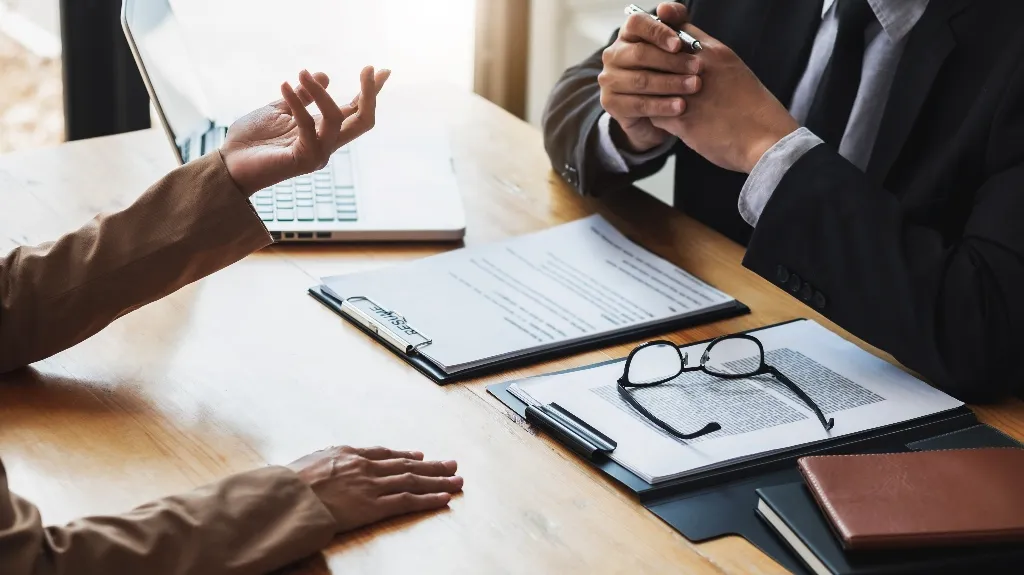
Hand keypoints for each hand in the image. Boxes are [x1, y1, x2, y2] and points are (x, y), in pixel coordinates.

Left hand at [221, 66, 390, 194]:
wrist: (229, 162)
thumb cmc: (252, 140)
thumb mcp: (279, 109)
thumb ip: (302, 96)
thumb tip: (325, 75)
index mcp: (323, 132)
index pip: (355, 112)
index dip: (371, 92)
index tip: (382, 71)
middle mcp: (327, 144)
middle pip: (363, 120)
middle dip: (370, 93)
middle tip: (369, 69)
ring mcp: (318, 154)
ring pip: (338, 117)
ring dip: (320, 91)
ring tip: (300, 72)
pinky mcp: (303, 159)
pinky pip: (308, 124)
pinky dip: (297, 102)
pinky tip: (284, 86)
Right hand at [288, 445, 462, 532]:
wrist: (288, 495)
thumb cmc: (290, 482)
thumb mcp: (308, 462)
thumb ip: (325, 462)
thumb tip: (326, 463)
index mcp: (349, 453)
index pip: (384, 453)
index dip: (404, 455)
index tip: (419, 456)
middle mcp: (366, 466)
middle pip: (406, 465)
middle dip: (432, 466)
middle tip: (452, 464)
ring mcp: (372, 485)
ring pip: (412, 481)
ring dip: (438, 481)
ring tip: (457, 480)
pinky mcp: (373, 506)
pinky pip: (407, 501)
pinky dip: (427, 499)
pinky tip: (444, 498)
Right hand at [598, 3, 701, 152]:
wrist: (656, 110)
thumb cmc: (667, 71)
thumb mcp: (675, 46)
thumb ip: (675, 23)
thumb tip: (665, 8)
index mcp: (627, 35)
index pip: (636, 23)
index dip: (658, 31)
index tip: (679, 44)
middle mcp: (613, 55)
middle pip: (640, 53)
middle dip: (672, 61)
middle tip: (698, 68)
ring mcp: (609, 80)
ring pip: (641, 80)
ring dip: (671, 84)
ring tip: (694, 86)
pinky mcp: (611, 103)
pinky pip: (638, 104)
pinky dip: (662, 106)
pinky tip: (681, 106)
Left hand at [650, 25, 798, 172]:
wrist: (766, 140)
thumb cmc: (754, 109)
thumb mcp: (735, 73)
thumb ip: (712, 64)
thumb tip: (693, 63)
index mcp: (716, 53)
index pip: (677, 31)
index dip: (662, 39)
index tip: (659, 50)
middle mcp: (700, 69)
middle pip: (657, 55)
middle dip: (649, 66)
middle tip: (647, 76)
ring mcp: (689, 94)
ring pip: (651, 84)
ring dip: (650, 92)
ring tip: (655, 100)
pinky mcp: (683, 120)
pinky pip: (654, 113)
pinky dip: (655, 116)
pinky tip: (664, 120)